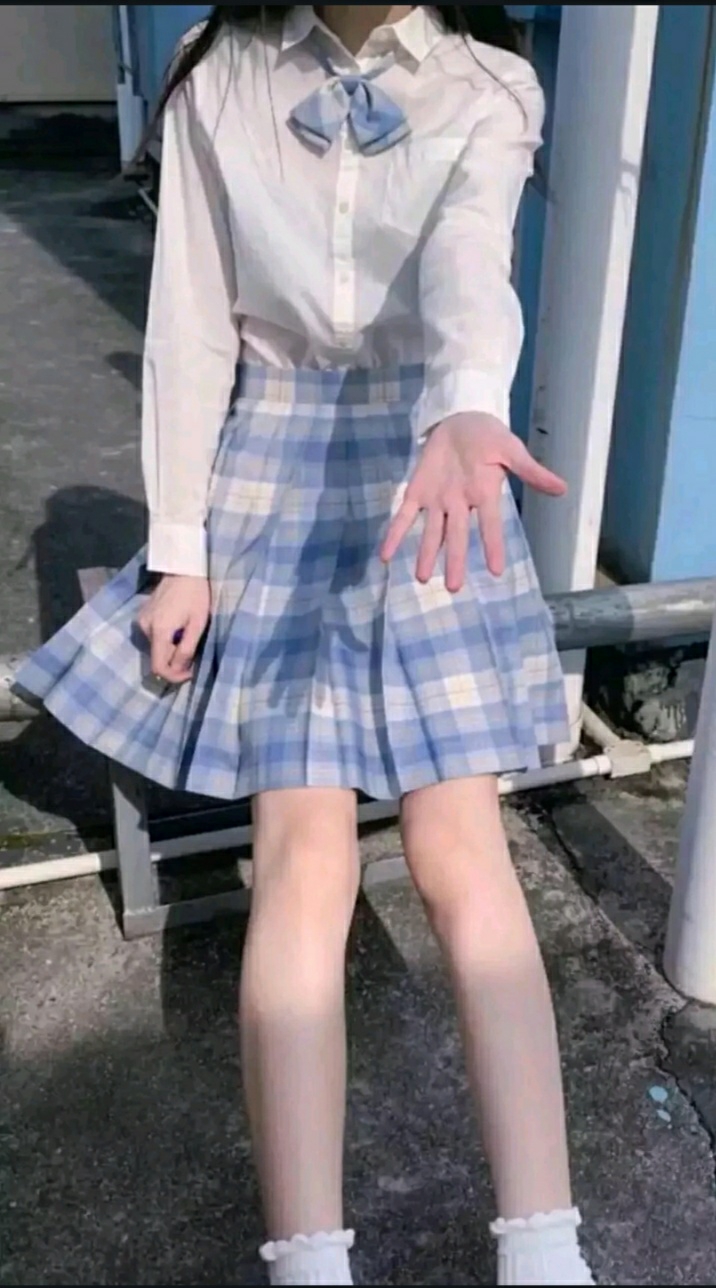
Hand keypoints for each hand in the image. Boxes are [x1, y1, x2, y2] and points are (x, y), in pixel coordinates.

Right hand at [136, 574, 210, 683]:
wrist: (183, 569)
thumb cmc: (196, 595)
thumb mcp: (198, 623)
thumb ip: (187, 648)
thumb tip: (178, 669)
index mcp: (158, 630)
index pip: (158, 667)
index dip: (174, 676)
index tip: (190, 673)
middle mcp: (145, 627)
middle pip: (157, 658)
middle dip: (175, 662)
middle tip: (193, 653)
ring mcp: (141, 621)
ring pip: (156, 648)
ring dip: (171, 650)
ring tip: (187, 636)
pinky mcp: (142, 616)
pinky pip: (153, 637)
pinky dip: (165, 640)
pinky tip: (178, 628)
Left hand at [380, 412, 565, 592]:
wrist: (461, 418)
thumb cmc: (489, 436)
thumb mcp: (512, 449)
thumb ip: (531, 471)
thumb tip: (562, 488)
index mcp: (484, 495)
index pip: (490, 525)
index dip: (493, 546)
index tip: (497, 571)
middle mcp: (460, 504)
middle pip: (458, 536)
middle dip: (455, 561)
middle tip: (453, 588)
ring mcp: (437, 500)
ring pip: (432, 532)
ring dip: (426, 554)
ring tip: (422, 578)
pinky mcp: (417, 492)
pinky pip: (404, 516)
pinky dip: (394, 534)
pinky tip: (386, 555)